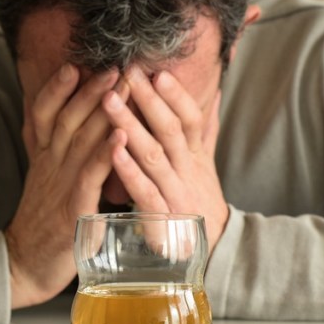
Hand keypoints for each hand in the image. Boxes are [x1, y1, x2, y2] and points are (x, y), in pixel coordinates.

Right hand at [5, 64, 128, 308]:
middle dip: (91, 89)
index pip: (45, 115)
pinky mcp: (73, 209)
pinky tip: (121, 135)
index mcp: (43, 159)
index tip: (75, 64)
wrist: (23, 266)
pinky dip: (105, 153)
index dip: (57, 88)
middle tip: (115, 63)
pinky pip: (90, 176)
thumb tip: (79, 133)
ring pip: (81, 139)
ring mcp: (60, 186)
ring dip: (103, 109)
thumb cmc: (44, 226)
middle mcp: (50, 166)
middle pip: (68, 118)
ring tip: (122, 85)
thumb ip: (58, 157)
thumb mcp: (47, 184)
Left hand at [101, 66, 227, 253]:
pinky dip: (128, 170)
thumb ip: (206, 129)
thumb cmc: (198, 201)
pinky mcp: (162, 217)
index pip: (190, 119)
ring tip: (109, 100)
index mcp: (194, 156)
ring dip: (130, 125)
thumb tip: (214, 92)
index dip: (176, 96)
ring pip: (153, 154)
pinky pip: (145, 190)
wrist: (208, 252)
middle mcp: (186, 170)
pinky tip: (112, 150)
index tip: (158, 72)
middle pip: (170, 130)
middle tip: (127, 72)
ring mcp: (175, 193)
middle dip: (149, 100)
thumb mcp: (204, 164)